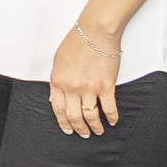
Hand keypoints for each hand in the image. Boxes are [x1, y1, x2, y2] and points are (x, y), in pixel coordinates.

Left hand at [49, 22, 123, 136]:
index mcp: (58, 81)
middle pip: (74, 116)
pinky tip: (112, 122)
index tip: (68, 130)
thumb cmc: (76, 42)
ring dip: (95, 127)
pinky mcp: (106, 86)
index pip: (58, 109)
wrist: (95, 31)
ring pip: (91, 115)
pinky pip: (109, 108)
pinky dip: (111, 118)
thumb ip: (57, 80)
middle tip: (84, 134)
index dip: (63, 122)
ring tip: (98, 131)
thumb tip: (54, 97)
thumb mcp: (58, 61)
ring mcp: (90, 88)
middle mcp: (72, 88)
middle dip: (79, 129)